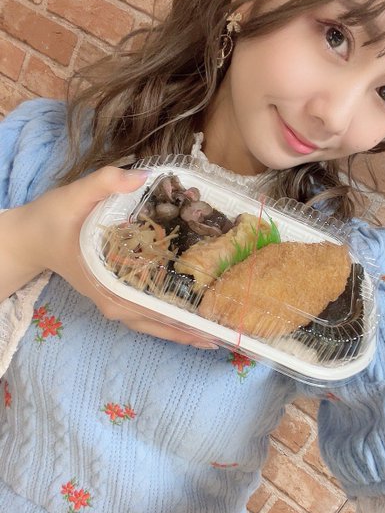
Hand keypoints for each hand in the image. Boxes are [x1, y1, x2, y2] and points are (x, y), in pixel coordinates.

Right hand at [6, 167, 216, 348]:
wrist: (30, 237)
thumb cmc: (52, 220)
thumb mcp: (74, 195)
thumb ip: (105, 182)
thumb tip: (143, 177)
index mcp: (107, 286)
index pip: (149, 311)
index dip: (179, 322)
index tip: (208, 329)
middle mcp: (113, 302)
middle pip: (157, 324)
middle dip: (190, 331)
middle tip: (226, 335)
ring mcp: (114, 302)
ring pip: (153, 323)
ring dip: (183, 329)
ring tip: (217, 333)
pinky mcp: (116, 295)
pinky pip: (147, 313)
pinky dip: (170, 318)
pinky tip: (192, 317)